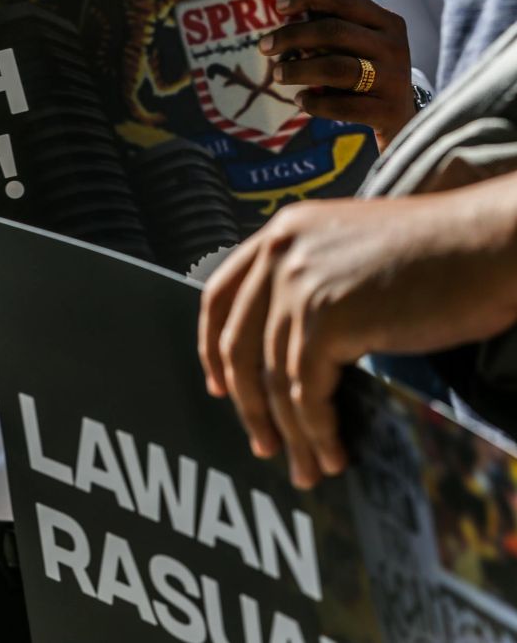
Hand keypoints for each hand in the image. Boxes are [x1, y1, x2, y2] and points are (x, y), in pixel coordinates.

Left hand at [198, 175, 516, 488]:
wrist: (493, 243)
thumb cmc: (440, 255)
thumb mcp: (351, 253)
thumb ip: (307, 284)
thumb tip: (282, 352)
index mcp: (282, 233)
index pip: (219, 297)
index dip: (212, 348)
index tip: (218, 386)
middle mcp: (280, 252)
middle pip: (237, 345)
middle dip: (247, 405)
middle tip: (262, 444)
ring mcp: (298, 284)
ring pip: (272, 379)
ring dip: (289, 433)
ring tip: (306, 467)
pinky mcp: (325, 318)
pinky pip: (305, 393)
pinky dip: (317, 432)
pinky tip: (332, 454)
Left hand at [258, 0, 414, 151]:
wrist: (402, 117)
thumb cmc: (370, 74)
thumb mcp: (361, 45)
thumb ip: (333, 27)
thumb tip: (288, 10)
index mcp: (387, 22)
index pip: (346, 1)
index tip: (280, 7)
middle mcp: (393, 46)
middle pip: (335, 32)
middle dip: (293, 36)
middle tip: (264, 46)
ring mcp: (392, 79)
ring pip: (337, 68)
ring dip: (299, 70)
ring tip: (277, 74)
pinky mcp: (385, 110)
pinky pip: (342, 106)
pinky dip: (315, 103)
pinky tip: (300, 100)